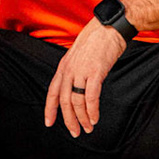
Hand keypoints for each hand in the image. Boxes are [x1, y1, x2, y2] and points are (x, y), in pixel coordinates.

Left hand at [44, 18, 125, 135]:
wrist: (109, 26)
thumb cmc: (97, 40)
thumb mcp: (79, 56)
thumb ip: (75, 71)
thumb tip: (77, 87)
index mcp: (64, 67)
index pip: (52, 92)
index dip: (50, 109)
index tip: (49, 123)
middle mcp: (69, 70)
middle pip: (64, 101)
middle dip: (69, 120)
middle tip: (75, 132)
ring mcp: (81, 71)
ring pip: (77, 101)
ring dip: (82, 118)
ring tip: (88, 128)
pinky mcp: (95, 72)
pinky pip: (91, 97)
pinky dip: (92, 110)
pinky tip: (94, 118)